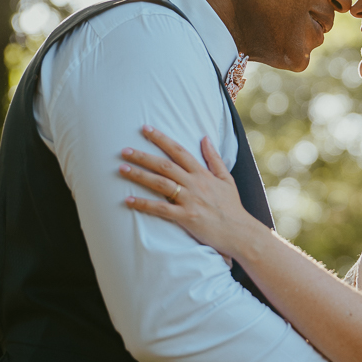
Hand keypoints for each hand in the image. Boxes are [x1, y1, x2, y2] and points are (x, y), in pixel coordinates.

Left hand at [119, 126, 255, 254]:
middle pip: (164, 165)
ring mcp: (190, 200)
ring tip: (121, 169)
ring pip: (160, 183)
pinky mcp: (186, 217)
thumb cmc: (232, 207)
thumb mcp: (226, 178)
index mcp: (203, 173)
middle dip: (143, 156)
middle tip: (124, 150)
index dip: (161, 139)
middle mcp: (194, 183)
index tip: (146, 129)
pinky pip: (160, 209)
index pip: (179, 151)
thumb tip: (204, 137)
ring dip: (139, 175)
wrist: (240, 232)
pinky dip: (144, 204)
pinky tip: (128, 200)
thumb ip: (214, 158)